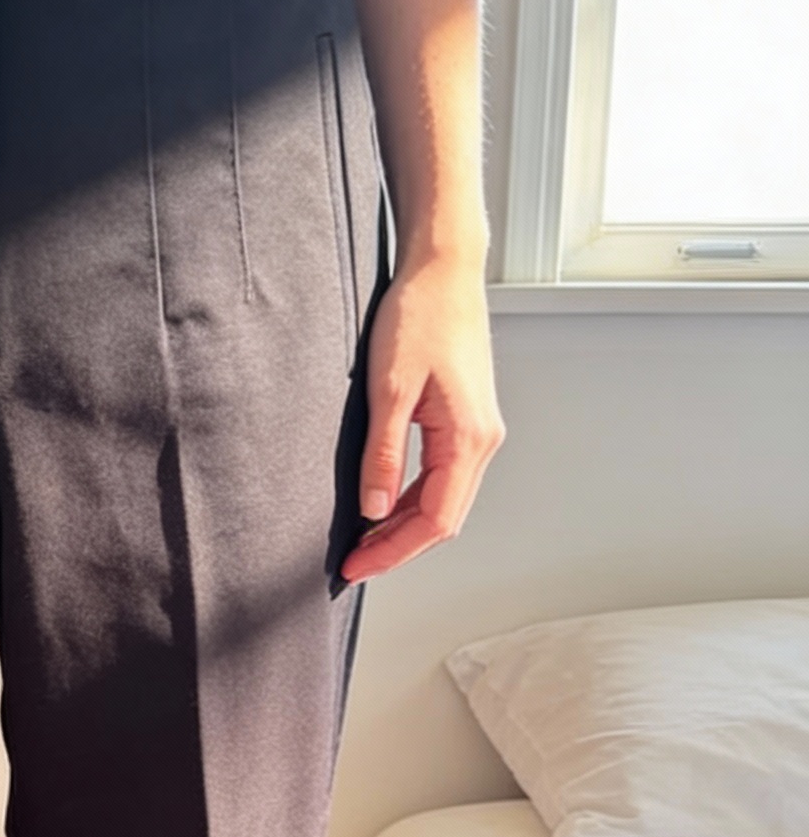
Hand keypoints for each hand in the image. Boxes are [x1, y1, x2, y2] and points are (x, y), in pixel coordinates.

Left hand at [339, 249, 504, 582]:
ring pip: (444, 500)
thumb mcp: (389, 388)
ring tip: (363, 543)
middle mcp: (483, 440)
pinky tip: (384, 506)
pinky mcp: (466, 421)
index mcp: (469, 438)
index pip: (434, 520)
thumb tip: (373, 510)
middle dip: (398, 548)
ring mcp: (478, 431)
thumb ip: (383, 453)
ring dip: (405, 527)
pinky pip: (443, 477)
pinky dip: (413, 499)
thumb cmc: (420, 315)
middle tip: (353, 565)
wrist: (444, 269)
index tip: (355, 567)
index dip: (393, 551)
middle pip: (444, 519)